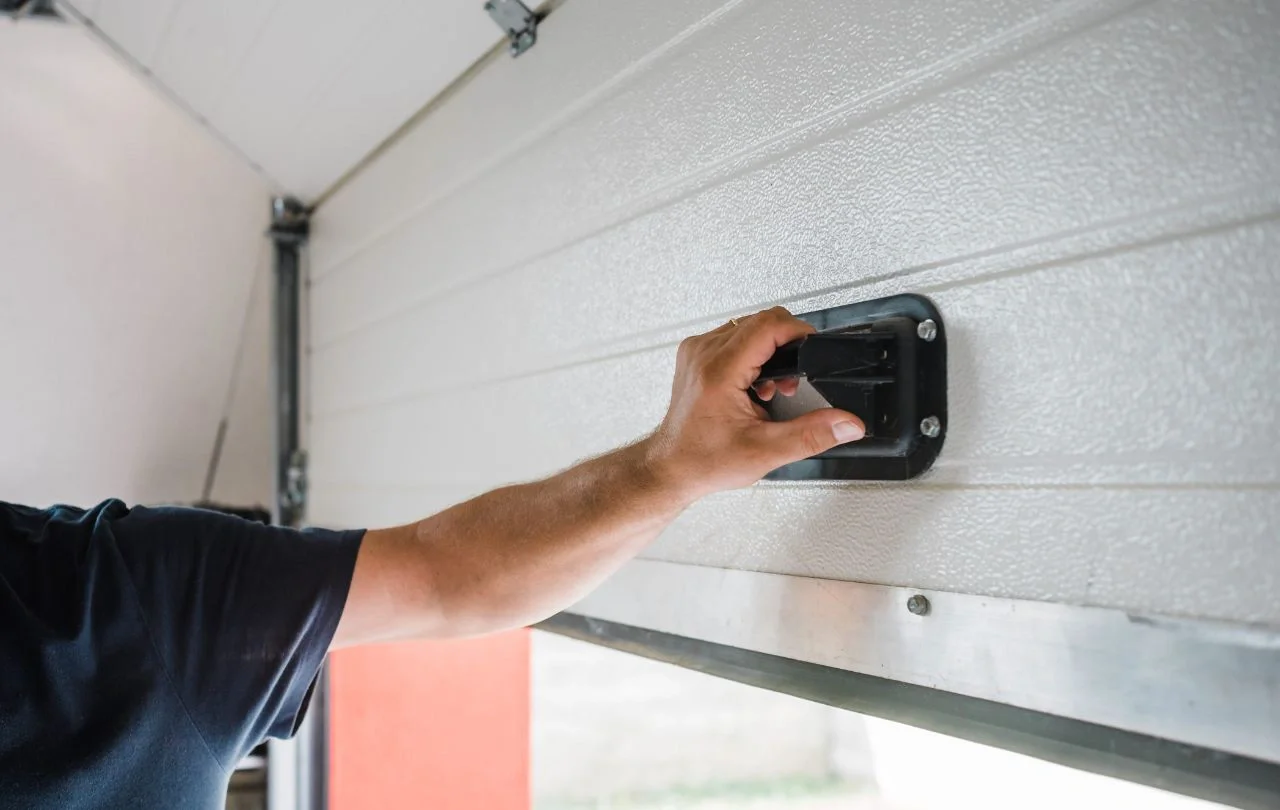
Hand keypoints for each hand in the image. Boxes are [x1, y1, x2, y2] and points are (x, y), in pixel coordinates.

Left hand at [646, 306, 864, 499]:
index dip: (799, 332)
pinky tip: (753, 384)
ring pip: (748, 327)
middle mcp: (704, 353)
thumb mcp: (765, 451)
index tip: (813, 348)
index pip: (768, 325)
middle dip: (786, 346)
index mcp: (719, 371)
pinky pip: (733, 336)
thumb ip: (812, 435)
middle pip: (760, 321)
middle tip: (789, 383)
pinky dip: (751, 353)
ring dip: (769, 350)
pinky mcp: (695, 355)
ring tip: (770, 388)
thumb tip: (846, 424)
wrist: (671, 468)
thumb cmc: (703, 460)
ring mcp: (696, 351)